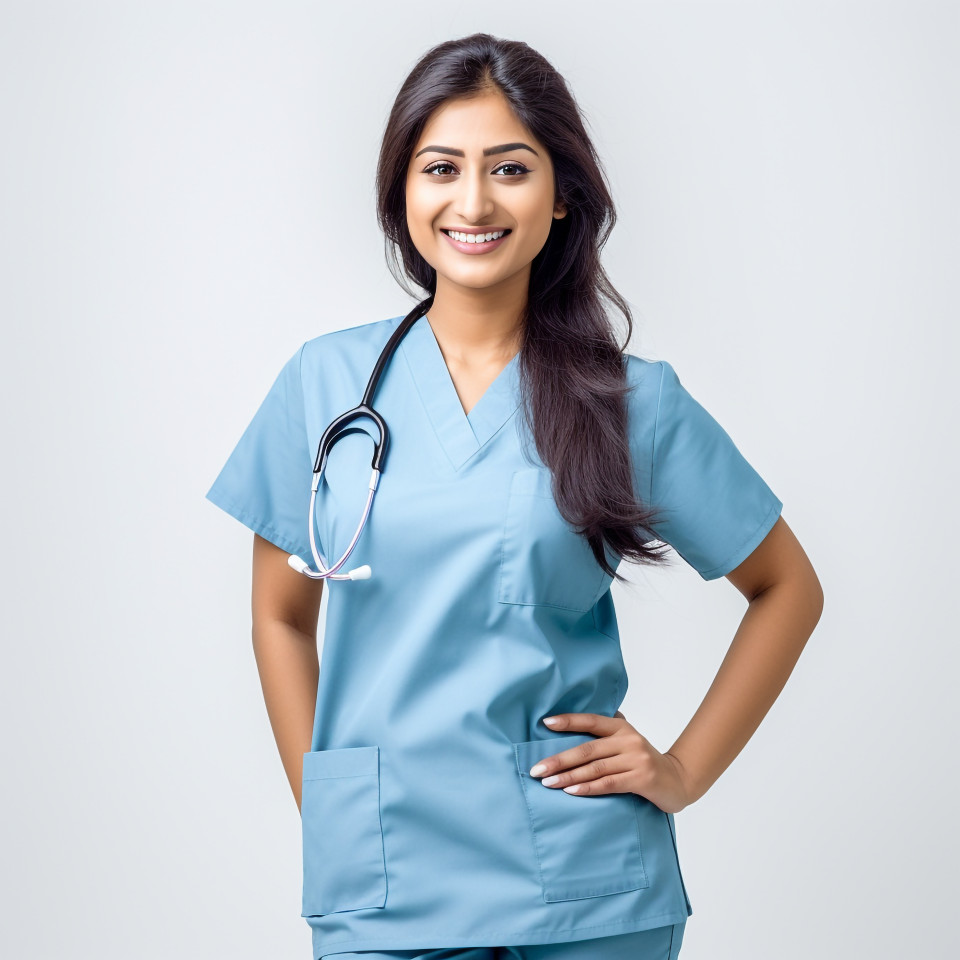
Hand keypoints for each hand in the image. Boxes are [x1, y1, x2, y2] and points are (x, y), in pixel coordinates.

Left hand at [528, 711, 693, 813]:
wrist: (678, 781)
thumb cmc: (643, 761)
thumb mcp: (626, 742)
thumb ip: (606, 733)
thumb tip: (571, 725)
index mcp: (621, 727)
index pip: (591, 720)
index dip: (568, 721)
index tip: (545, 723)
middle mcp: (628, 740)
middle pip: (587, 749)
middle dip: (559, 759)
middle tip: (537, 769)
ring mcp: (636, 759)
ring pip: (595, 768)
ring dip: (568, 776)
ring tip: (548, 783)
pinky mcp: (642, 779)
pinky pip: (609, 784)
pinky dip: (588, 788)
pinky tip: (571, 791)